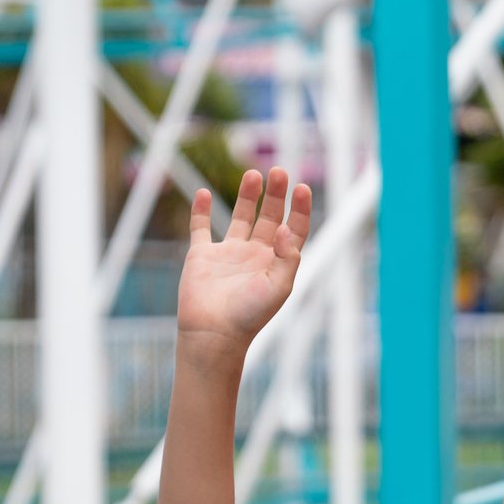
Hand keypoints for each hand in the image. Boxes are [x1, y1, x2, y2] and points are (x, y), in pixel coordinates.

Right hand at [175, 168, 310, 347]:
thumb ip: (286, 256)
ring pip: (240, 217)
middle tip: (279, 170)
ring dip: (247, 196)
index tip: (302, 188)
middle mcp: (255, 255)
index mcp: (277, 262)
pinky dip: (201, 210)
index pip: (293, 229)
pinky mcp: (202, 256)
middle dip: (275, 195)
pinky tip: (205, 193)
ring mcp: (228, 254)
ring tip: (253, 174)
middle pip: (269, 217)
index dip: (300, 209)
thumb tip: (283, 227)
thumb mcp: (278, 286)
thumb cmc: (250, 314)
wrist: (214, 332)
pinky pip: (201, 228)